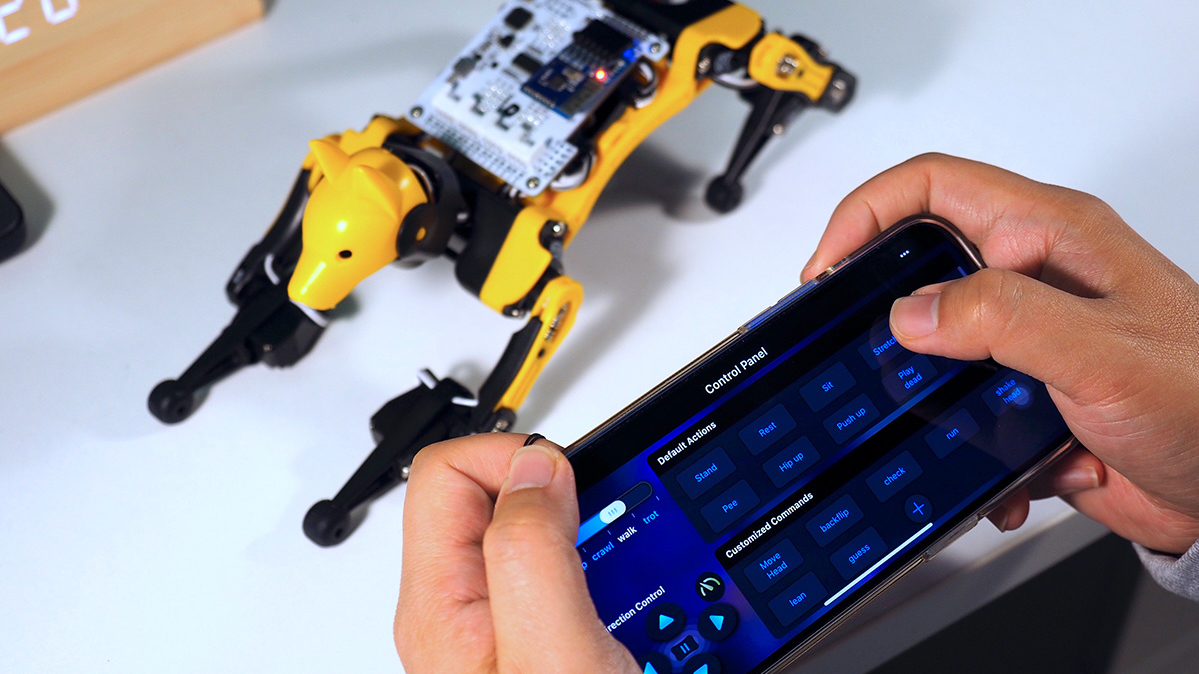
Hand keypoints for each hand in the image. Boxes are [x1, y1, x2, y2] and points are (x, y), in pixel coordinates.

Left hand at [394, 433, 638, 673]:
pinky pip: (559, 575)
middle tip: (608, 527)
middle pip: (494, 494)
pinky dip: (602, 570)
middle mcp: (458, 607)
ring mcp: (494, 622)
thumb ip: (533, 550)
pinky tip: (626, 599)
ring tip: (626, 569)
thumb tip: (535, 465)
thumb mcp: (552, 650)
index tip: (570, 488)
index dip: (513, 458)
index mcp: (442, 600)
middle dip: (561, 492)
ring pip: (534, 533)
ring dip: (590, 534)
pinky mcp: (532, 637)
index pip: (445, 470)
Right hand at [802, 153, 1198, 553]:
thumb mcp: (1103, 352)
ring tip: (917, 420)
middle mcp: (1033, 278)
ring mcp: (1027, 340)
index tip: (829, 266)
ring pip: (931, 348)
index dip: (868, 214)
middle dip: (877, 308)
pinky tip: (982, 471)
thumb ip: (1004, 319)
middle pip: (919, 264)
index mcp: (1050, 236)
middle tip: (847, 345)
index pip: (934, 187)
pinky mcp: (1025, 396)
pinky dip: (957, 445)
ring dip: (919, 391)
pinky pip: (961, 409)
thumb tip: (912, 312)